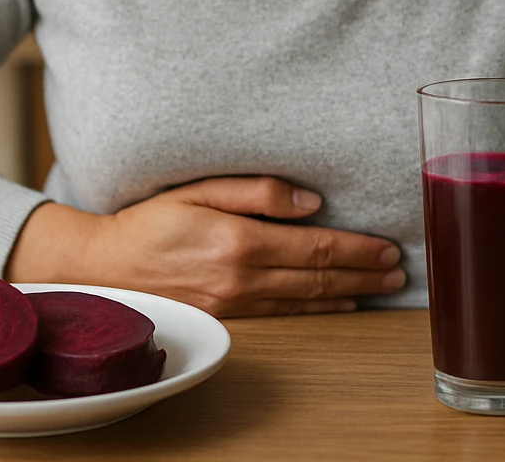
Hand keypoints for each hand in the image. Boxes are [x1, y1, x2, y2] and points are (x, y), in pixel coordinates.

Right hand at [5, 176, 404, 316]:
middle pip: (319, 276)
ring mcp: (236, 303)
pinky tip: (339, 304)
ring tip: (381, 286)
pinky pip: (284, 313)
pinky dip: (318, 309)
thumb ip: (255, 191)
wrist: (107, 267)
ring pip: (306, 299)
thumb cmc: (149, 220)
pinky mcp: (228, 316)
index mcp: (239, 241)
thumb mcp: (197, 189)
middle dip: (363, 272)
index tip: (386, 247)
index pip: (315, 246)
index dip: (356, 249)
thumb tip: (309, 202)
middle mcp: (242, 278)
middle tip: (397, 269)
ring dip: (349, 293)